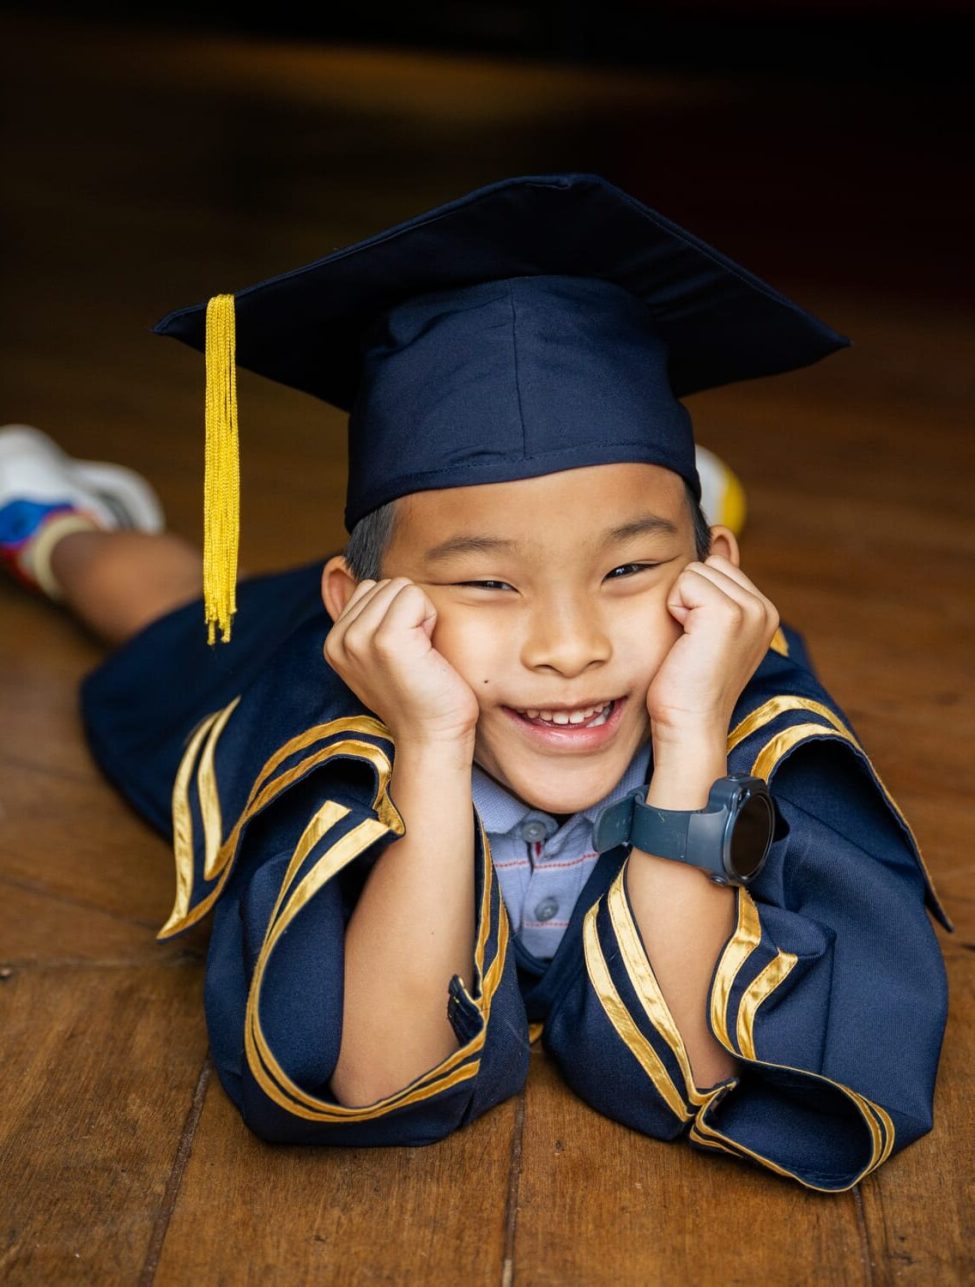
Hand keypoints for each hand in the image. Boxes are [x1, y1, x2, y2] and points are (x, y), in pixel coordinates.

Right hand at [324, 577, 479, 748]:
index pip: (370, 588)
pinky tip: (427, 653)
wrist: (431, 737)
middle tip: (414, 656)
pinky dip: (430, 618)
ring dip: (421, 615)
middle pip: (386, 584)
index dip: (397, 614)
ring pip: (401, 587)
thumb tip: (365, 579)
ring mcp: (359, 638)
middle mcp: (340, 639)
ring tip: (419, 655)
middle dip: (409, 612)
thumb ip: (369, 621)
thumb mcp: (379, 656)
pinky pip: (415, 596)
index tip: (402, 654)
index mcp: (334, 642)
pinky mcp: (386, 639)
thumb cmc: (419, 696)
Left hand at [646, 554, 779, 745]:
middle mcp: (764, 608)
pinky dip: (675, 610)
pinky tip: (686, 643)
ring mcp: (751, 609)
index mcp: (763, 611)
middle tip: (692, 642)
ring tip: (689, 643)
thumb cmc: (687, 683)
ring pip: (694, 570)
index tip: (698, 639)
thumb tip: (720, 533)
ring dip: (680, 604)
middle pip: (706, 563)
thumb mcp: (704, 627)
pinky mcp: (729, 613)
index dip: (694, 598)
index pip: (718, 566)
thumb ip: (716, 583)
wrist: (689, 725)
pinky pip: (685, 582)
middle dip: (687, 597)